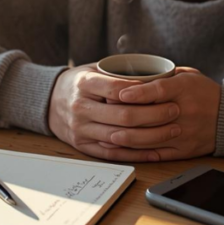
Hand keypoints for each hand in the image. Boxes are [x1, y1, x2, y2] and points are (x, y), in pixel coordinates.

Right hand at [48, 63, 181, 161]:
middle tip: (174, 110)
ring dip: (150, 136)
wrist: (49, 102)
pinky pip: (112, 153)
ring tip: (172, 130)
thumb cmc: (80, 83)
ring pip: (120, 137)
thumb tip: (155, 73)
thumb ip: (117, 72)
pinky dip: (136, 154)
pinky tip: (156, 152)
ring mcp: (80, 129)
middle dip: (154, 115)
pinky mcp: (83, 146)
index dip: (143, 93)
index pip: (117, 89)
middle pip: (123, 116)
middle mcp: (80, 107)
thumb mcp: (93, 69)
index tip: (164, 92)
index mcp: (84, 84)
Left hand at [108, 67, 220, 160]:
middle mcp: (185, 112)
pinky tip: (122, 150)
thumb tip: (133, 73)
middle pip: (150, 117)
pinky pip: (156, 154)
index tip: (119, 93)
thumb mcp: (189, 76)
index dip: (137, 93)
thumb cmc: (206, 93)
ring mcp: (184, 133)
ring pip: (149, 139)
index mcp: (185, 90)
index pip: (159, 90)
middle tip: (104, 114)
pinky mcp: (184, 150)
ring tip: (106, 134)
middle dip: (124, 117)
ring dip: (126, 138)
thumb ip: (164, 75)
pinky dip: (137, 153)